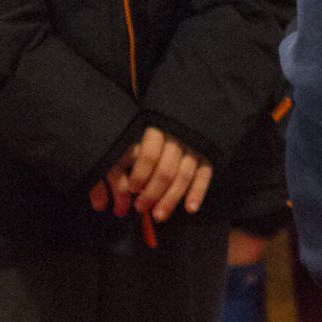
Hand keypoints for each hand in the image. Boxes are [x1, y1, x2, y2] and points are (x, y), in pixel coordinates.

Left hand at [88, 127, 211, 222]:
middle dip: (152, 193)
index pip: (149, 155)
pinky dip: (198, 193)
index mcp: (158, 127)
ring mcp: (195, 146)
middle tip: (140, 208)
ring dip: (172, 198)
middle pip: (166, 170)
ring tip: (159, 216)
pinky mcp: (208, 154)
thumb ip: (126, 152)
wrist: (191, 105)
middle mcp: (178, 137)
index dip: (140, 174)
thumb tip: (113, 182)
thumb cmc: (154, 125)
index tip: (131, 189)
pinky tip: (190, 209)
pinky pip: (204, 175)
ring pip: (184, 176)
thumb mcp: (136, 128)